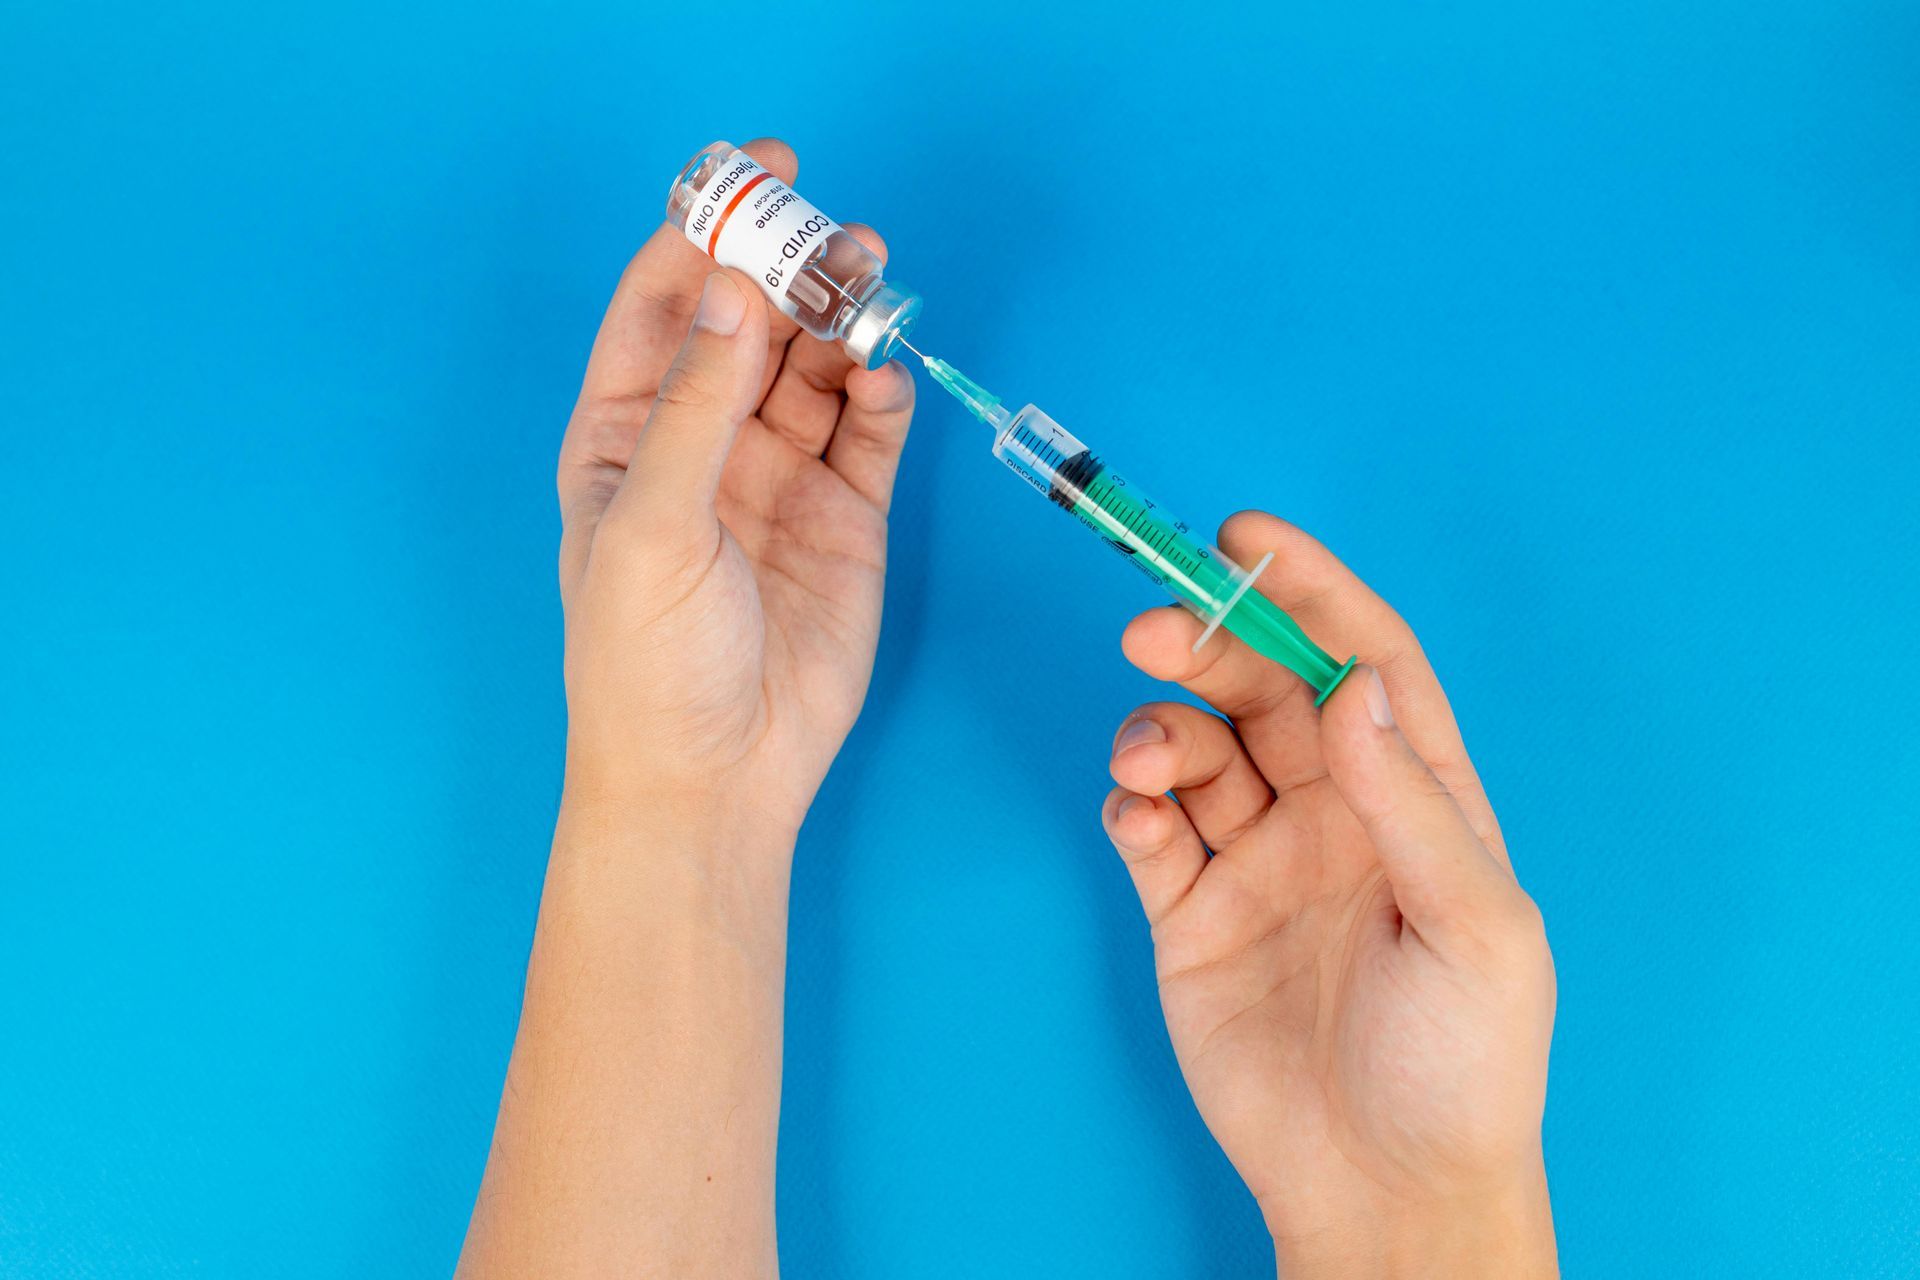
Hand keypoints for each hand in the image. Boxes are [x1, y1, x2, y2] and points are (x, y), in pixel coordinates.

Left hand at [557, 138, 913, 838]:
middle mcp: (702, 444)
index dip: (704, 234)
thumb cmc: (646, 662)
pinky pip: (869, 435)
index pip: (664, 307)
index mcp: (625, 434)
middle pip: (751, 325)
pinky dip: (882, 398)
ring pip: (817, 370)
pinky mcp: (845, 518)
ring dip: (845, 323)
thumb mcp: (654, 524)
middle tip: (837, 233)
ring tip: (874, 285)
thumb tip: (733, 292)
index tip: (753, 177)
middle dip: (791, 271)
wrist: (715, 779)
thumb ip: (698, 407)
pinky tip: (885, 377)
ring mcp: (776, 478)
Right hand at [1100, 513, 1556, 1276]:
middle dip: (1207, 642)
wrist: (1383, 1192)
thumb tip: (1354, 687)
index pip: (1362, 663)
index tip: (1248, 539)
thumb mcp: (1472, 928)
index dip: (1311, 591)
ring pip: (1195, 749)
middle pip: (1261, 690)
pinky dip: (1131, 805)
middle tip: (1155, 627)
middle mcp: (1335, 815)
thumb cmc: (1461, 1068)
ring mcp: (1259, 863)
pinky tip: (1140, 819)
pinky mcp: (1192, 915)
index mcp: (1417, 800)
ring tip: (1147, 758)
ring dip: (1159, 728)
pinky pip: (1150, 831)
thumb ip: (1412, 805)